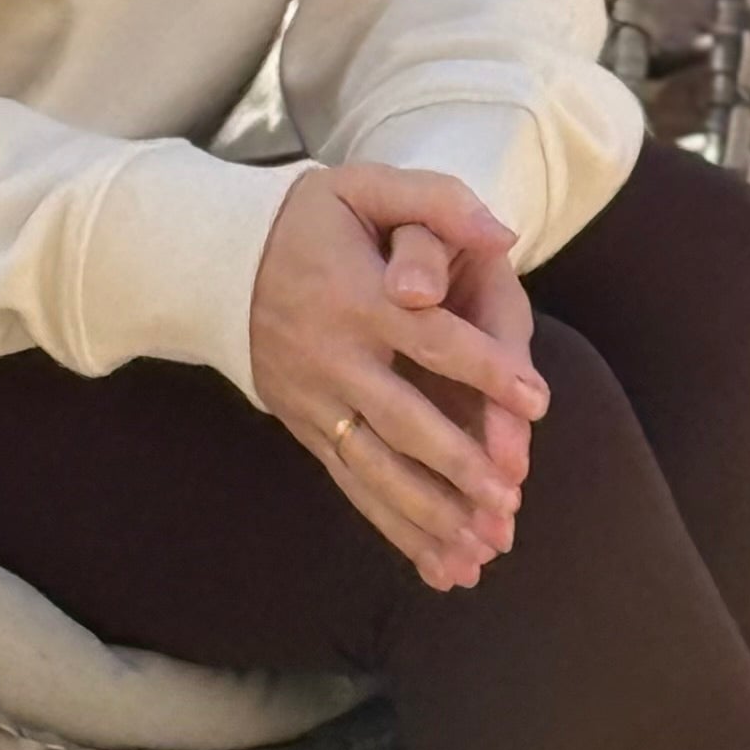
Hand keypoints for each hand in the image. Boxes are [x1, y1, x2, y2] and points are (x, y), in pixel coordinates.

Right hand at [248, 164, 550, 590]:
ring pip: (375, 466)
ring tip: (479, 549)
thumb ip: (435, 200)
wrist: (214, 260)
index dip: (485, 367)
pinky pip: (351, 483)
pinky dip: (393, 526)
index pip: (430, 337)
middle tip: (508, 497)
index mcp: (357, 295)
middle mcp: (333, 355)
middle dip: (456, 463)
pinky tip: (435, 563)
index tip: (536, 399)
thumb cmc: (306, 219)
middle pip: (402, 418)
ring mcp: (314, 398)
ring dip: (427, 512)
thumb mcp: (363, 185)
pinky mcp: (305, 427)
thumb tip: (503, 234)